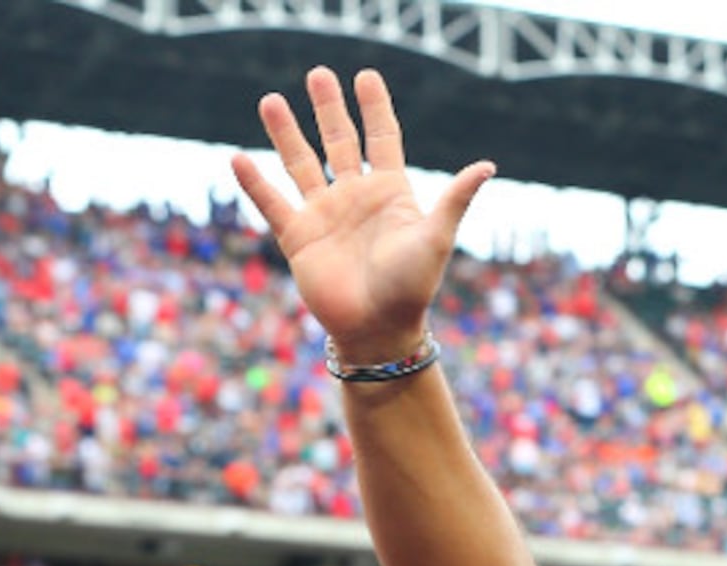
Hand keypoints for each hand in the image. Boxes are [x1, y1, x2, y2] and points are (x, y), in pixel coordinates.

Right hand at [230, 67, 496, 361]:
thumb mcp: (436, 237)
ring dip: (286, 132)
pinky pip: (273, 203)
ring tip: (272, 99)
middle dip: (328, 108)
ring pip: (300, 163)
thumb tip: (488, 166)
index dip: (374, 108)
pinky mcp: (298, 237)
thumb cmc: (412, 287)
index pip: (381, 138)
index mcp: (389, 192)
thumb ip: (454, 198)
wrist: (379, 330)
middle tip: (318, 73)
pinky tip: (238, 157)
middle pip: (339, 141)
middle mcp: (355, 197)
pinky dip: (255, 183)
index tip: (367, 76)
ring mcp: (324, 215)